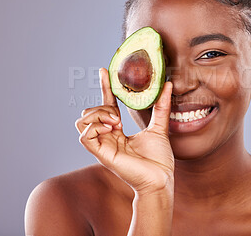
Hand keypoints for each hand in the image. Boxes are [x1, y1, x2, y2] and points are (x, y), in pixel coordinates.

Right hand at [75, 68, 173, 193]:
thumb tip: (168, 85)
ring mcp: (102, 146)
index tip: (104, 71)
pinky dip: (95, 126)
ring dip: (99, 115)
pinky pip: (84, 135)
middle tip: (119, 116)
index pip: (106, 105)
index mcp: (118, 131)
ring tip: (116, 121)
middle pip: (88, 112)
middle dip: (102, 106)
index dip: (104, 87)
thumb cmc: (159, 159)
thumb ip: (161, 106)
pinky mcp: (101, 154)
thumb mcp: (159, 126)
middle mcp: (107, 137)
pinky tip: (112, 128)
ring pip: (82, 121)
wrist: (161, 178)